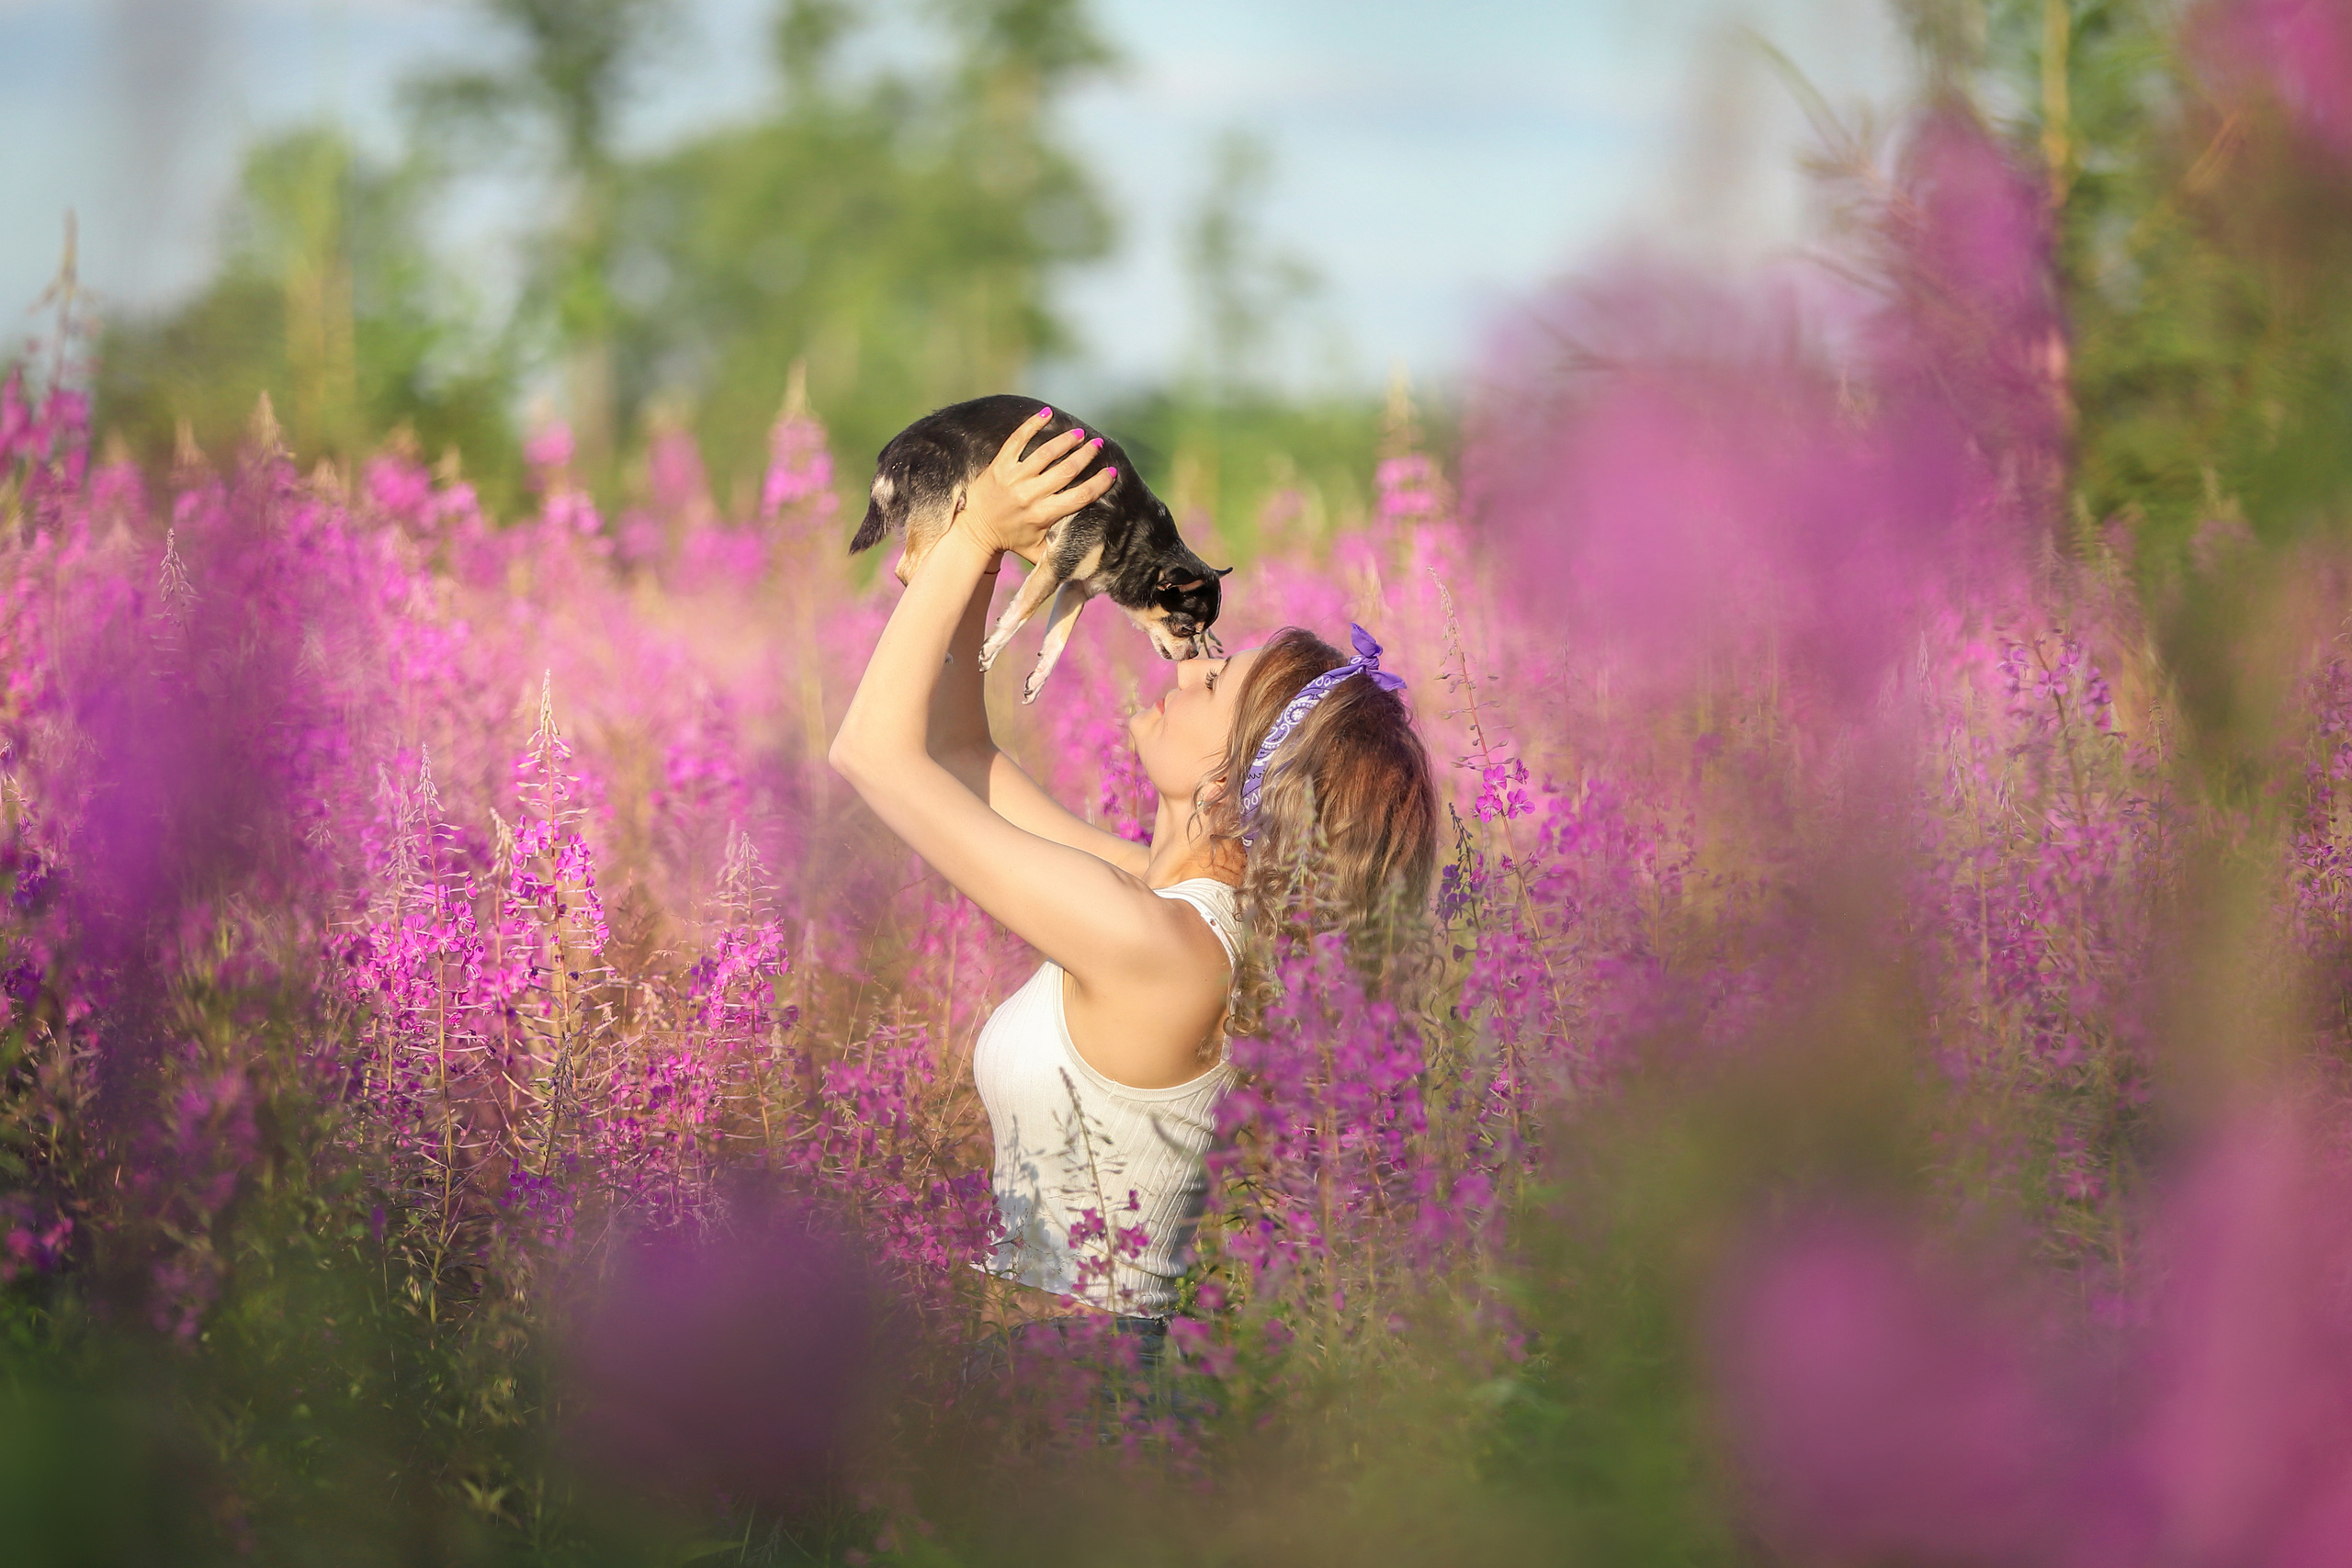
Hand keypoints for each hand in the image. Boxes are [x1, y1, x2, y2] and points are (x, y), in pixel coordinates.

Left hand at [955, 407, 1115, 563]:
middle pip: (1066, 470)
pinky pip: (1017, 440)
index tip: (1112, 472)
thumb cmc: (1010, 540)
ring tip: (1079, 433)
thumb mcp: (1037, 550)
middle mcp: (1030, 495)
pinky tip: (1047, 413)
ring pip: (1046, 453)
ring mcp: (1014, 478)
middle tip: (1098, 444)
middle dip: (1086, 455)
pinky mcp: (1000, 466)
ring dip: (1066, 441)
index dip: (1099, 483)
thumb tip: (1089, 551)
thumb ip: (1060, 549)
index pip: (1079, 496)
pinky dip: (1032, 425)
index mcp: (1043, 515)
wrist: (973, 531)